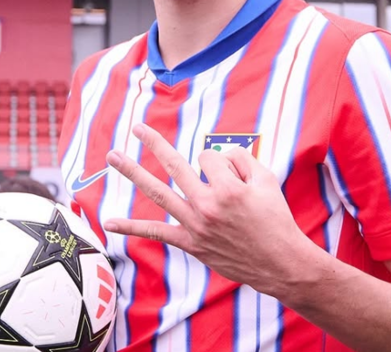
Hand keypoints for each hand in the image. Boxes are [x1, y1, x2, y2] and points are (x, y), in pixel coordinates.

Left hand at [102, 123, 312, 293]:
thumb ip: (242, 159)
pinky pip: (156, 233)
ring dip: (133, 172)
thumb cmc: (276, 220)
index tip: (233, 175)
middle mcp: (207, 205)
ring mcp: (195, 225)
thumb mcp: (268, 181)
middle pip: (174, 165)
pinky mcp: (190, 243)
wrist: (281, 263)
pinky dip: (132, 228)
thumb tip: (218, 154)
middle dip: (154, 143)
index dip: (220, 161)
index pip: (209, 158)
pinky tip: (109, 223)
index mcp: (227, 188)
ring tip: (113, 156)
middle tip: (136, 127)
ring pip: (158, 192)